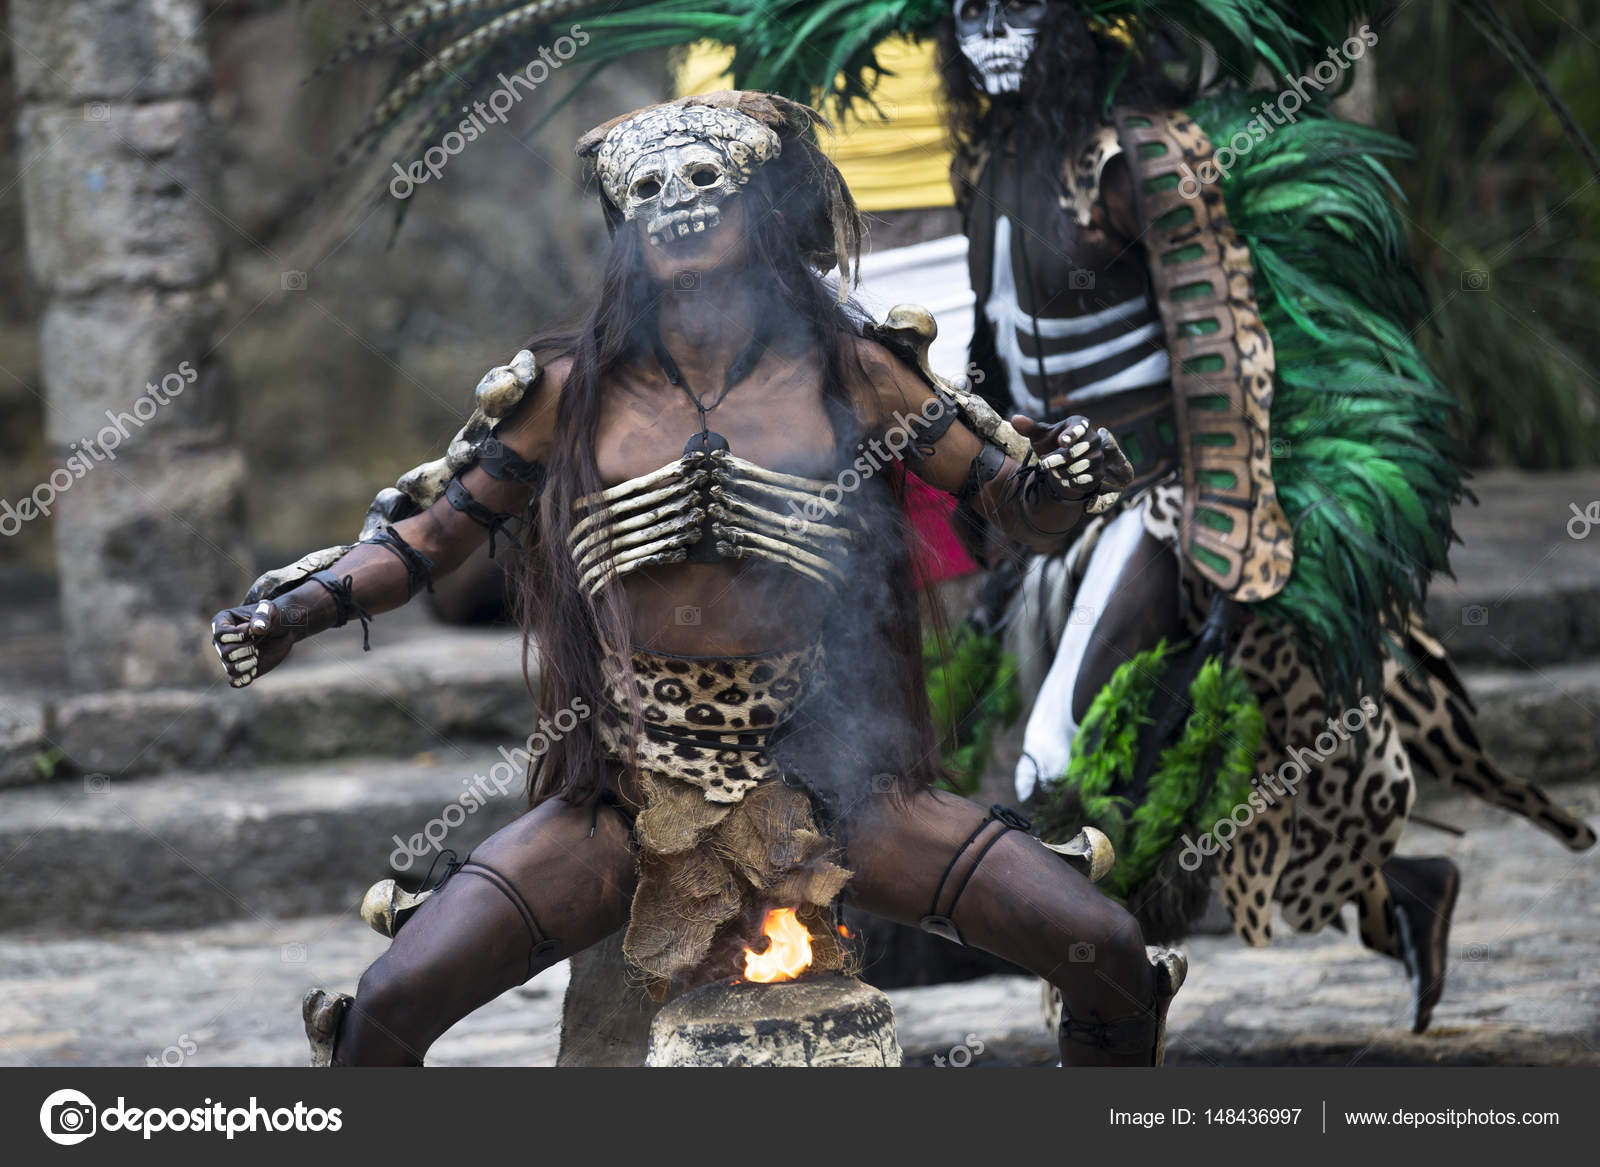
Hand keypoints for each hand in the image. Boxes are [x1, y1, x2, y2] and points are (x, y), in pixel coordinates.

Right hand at [210, 600, 298, 686]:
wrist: (282, 630)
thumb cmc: (272, 616)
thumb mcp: (270, 610)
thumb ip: (263, 616)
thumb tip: (257, 629)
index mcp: (222, 623)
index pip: (220, 634)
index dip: (238, 635)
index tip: (254, 631)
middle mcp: (222, 642)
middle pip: (224, 653)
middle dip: (244, 649)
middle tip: (256, 644)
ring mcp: (231, 657)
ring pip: (230, 668)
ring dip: (246, 664)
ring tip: (256, 656)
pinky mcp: (242, 669)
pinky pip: (235, 682)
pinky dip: (244, 679)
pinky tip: (254, 671)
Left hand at [1010, 414, 1133, 503]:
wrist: (1063, 465)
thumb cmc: (1051, 445)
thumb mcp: (1039, 436)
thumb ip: (1029, 427)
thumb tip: (1015, 419)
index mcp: (1080, 424)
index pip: (1079, 428)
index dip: (1071, 435)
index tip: (1062, 442)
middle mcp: (1093, 439)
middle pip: (1074, 452)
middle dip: (1056, 460)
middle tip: (1044, 463)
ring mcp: (1098, 456)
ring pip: (1078, 468)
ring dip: (1061, 472)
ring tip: (1054, 471)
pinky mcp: (1099, 473)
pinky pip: (1084, 480)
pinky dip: (1070, 482)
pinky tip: (1063, 480)